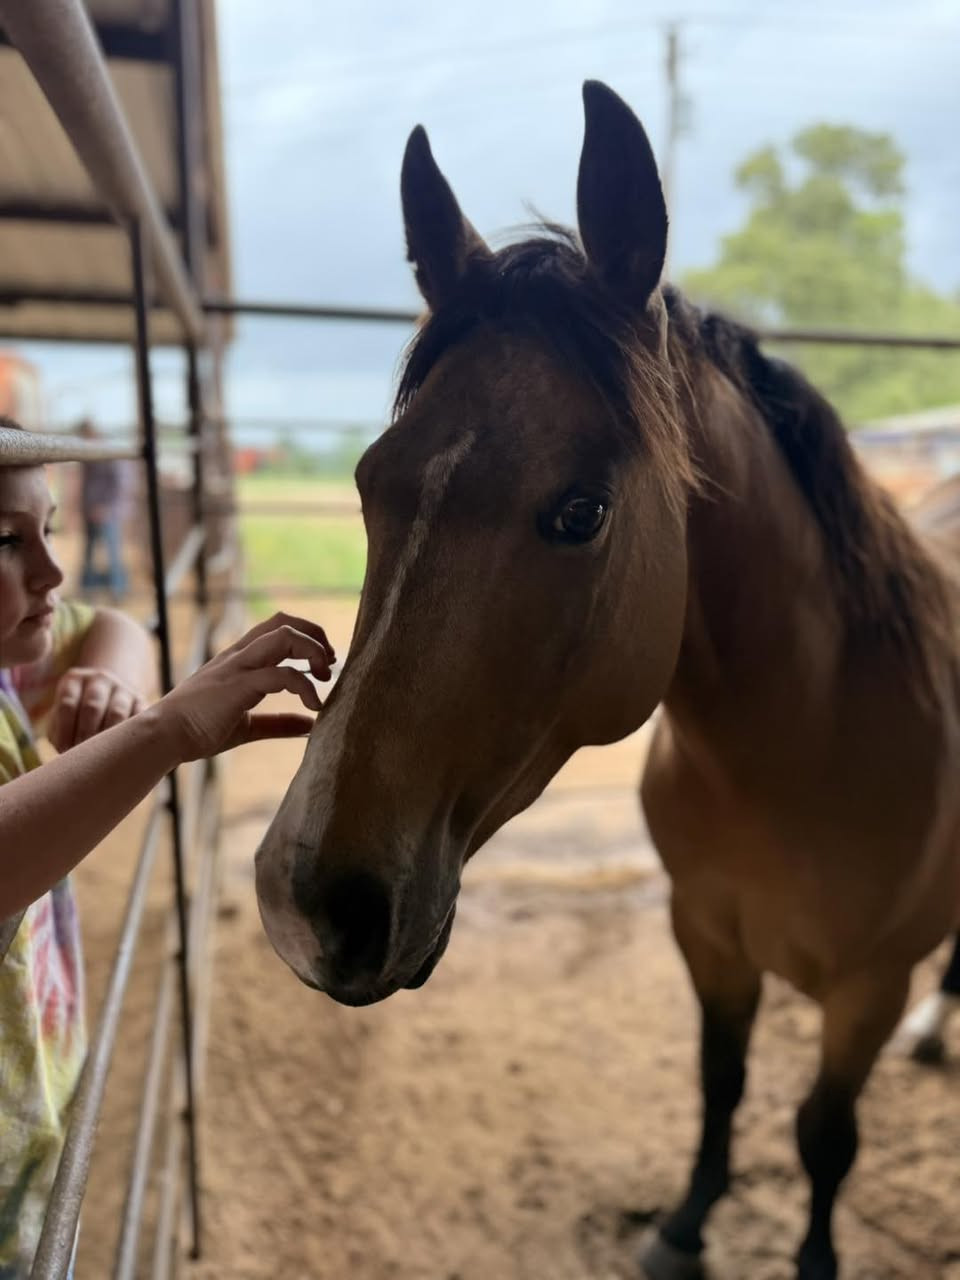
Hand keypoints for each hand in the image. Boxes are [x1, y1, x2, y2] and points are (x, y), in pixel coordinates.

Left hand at [49, 668, 147, 751]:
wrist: (108, 697)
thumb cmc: (76, 717)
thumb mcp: (61, 718)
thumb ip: (60, 732)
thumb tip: (67, 755)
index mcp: (74, 680)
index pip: (68, 704)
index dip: (65, 730)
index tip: (64, 750)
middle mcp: (99, 679)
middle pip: (92, 706)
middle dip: (86, 735)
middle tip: (84, 757)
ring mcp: (123, 688)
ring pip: (117, 712)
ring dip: (108, 738)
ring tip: (101, 757)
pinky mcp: (141, 700)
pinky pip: (138, 718)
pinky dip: (130, 735)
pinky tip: (121, 750)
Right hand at [156, 613, 335, 762]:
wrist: (163, 738)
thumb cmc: (198, 731)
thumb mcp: (247, 725)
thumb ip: (278, 723)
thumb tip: (310, 726)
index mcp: (239, 659)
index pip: (277, 627)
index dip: (306, 636)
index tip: (322, 664)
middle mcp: (239, 655)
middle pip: (284, 621)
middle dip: (315, 636)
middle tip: (329, 664)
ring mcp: (238, 667)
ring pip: (284, 636)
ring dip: (312, 651)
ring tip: (323, 678)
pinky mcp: (238, 685)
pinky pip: (281, 674)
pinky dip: (305, 686)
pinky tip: (313, 706)